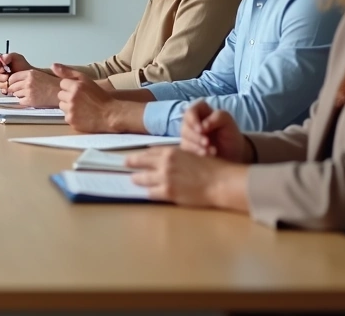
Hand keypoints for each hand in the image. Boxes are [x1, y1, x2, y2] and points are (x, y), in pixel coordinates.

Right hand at [0, 52, 31, 92]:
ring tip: (10, 81)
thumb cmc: (24, 68)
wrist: (29, 78)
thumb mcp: (17, 58)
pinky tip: (9, 86)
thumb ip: (8, 56)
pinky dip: (5, 88)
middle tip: (7, 76)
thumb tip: (2, 58)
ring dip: (3, 83)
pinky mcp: (2, 87)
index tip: (1, 68)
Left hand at [6, 69, 60, 107]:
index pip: (12, 77)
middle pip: (12, 86)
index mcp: (29, 73)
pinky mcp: (30, 100)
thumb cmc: (51, 83)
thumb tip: (13, 80)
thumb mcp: (38, 74)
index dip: (11, 82)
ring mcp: (28, 91)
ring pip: (16, 94)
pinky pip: (20, 101)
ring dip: (19, 95)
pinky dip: (24, 101)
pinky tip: (31, 99)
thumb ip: (26, 75)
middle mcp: (28, 81)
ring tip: (28, 94)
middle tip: (19, 91)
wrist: (59, 92)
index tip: (13, 84)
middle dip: (14, 89)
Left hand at [53, 64, 122, 132]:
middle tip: (81, 100)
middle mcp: (72, 98)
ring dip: (69, 106)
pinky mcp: (72, 121)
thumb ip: (68, 72)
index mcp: (76, 86)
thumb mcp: (86, 80)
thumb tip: (52, 66)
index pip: (62, 84)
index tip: (80, 91)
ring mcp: (71, 110)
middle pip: (60, 95)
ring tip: (82, 108)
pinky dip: (72, 116)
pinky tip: (82, 116)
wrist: (110, 114)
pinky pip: (66, 117)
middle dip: (68, 97)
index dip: (70, 87)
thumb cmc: (100, 96)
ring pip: (62, 106)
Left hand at [125, 147, 247, 209]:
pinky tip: (146, 192)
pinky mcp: (168, 193)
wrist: (220, 182)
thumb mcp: (192, 155)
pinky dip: (148, 192)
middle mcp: (164, 163)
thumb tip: (166, 158)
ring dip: (137, 179)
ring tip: (133, 179)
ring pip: (141, 178)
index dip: (141, 154)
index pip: (150, 152)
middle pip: (140, 162)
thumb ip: (177, 156)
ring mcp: (164, 178)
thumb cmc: (212, 168)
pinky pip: (151, 193)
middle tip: (124, 164)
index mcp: (171, 152)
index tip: (135, 155)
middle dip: (131, 162)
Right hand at [180, 100, 250, 162]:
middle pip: (185, 125)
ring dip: (196, 145)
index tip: (201, 129)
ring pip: (184, 138)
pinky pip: (186, 148)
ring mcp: (188, 135)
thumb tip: (203, 126)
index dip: (193, 119)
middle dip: (195, 136)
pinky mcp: (188, 146)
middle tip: (207, 142)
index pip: (191, 110)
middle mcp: (192, 122)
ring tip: (211, 151)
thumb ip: (217, 118)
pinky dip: (195, 152)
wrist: (233, 153)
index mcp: (201, 111)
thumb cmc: (229, 133)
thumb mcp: (228, 121)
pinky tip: (206, 154)